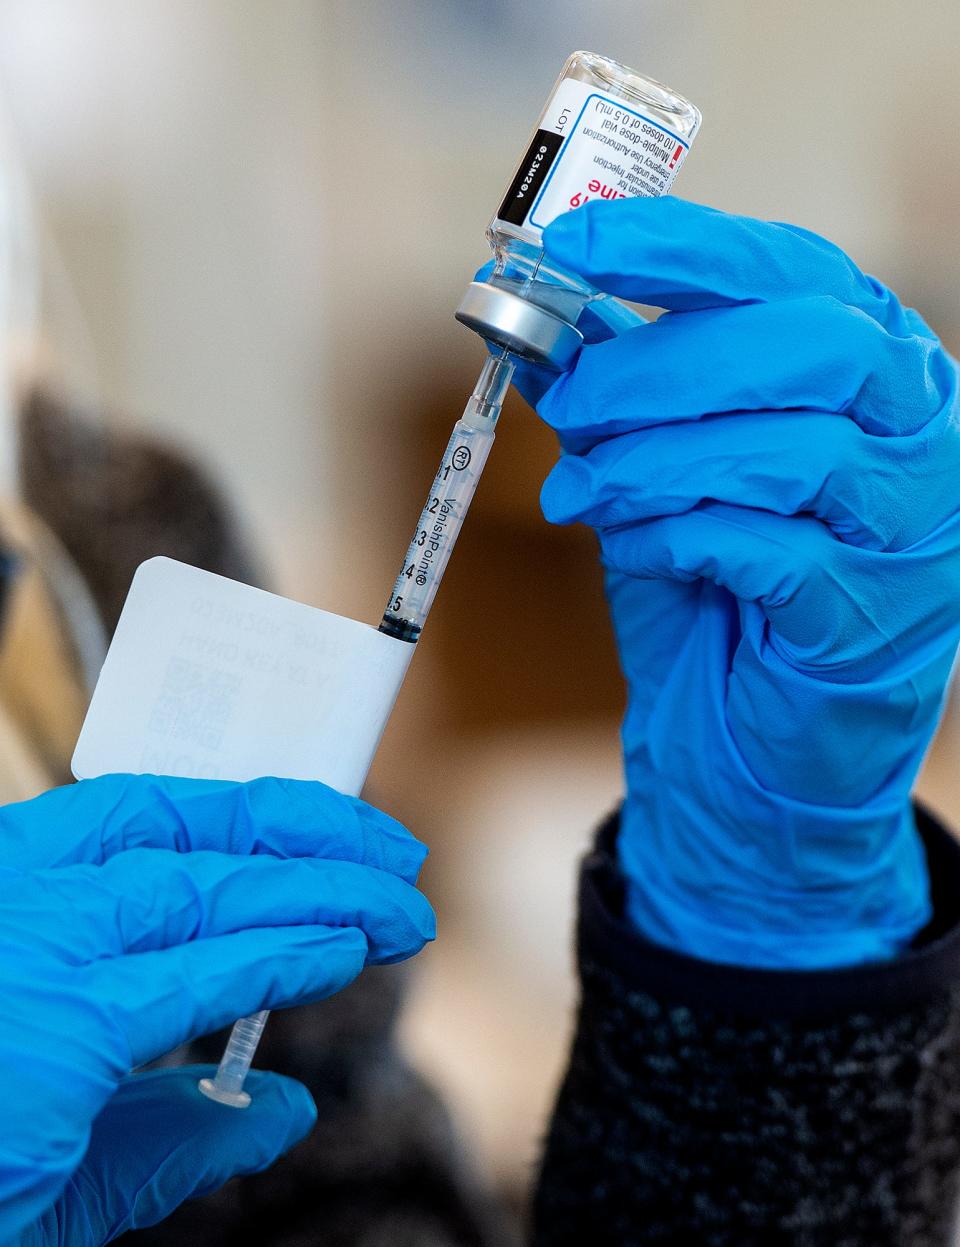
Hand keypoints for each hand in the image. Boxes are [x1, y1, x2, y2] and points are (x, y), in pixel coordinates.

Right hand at [0, 773, 433, 1242]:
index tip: (336, 830)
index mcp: (14, 894)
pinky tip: (344, 950)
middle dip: (310, 837)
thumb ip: (167, 1125)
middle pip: (194, 835)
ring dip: (322, 889)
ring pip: (208, 889)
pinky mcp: (57, 1031)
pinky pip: (196, 972)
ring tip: (400, 905)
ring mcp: (34, 955)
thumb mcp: (57, 1144)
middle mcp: (20, 901)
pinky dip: (279, 953)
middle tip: (398, 859)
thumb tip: (282, 1109)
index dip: (255, 814)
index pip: (151, 815)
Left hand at [512, 196, 959, 967]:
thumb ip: (618, 399)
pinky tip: (634, 545)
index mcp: (869, 367)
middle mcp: (915, 430)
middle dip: (661, 368)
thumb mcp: (657, 475)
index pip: (791, 271)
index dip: (680, 247)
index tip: (575, 245)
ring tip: (576, 492)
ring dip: (651, 463)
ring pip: (786, 451)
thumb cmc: (716, 595)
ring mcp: (911, 528)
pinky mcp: (873, 617)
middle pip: (804, 348)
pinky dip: (678, 537)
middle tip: (569, 404)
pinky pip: (768, 549)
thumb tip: (539, 325)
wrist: (751, 745)